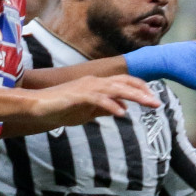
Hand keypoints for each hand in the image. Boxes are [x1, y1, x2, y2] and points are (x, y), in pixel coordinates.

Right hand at [21, 74, 160, 131]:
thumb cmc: (61, 109)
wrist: (39, 108)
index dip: (140, 89)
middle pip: (124, 82)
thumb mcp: (88, 111)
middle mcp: (94, 82)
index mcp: (97, 84)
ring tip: (148, 104)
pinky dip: (111, 105)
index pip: (124, 82)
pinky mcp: (78, 96)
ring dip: (134, 96)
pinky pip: (98, 99)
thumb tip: (123, 109)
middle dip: (143, 92)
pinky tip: (122, 114)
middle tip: (157, 104)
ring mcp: (86, 87)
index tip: (153, 99)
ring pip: (115, 88)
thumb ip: (105, 108)